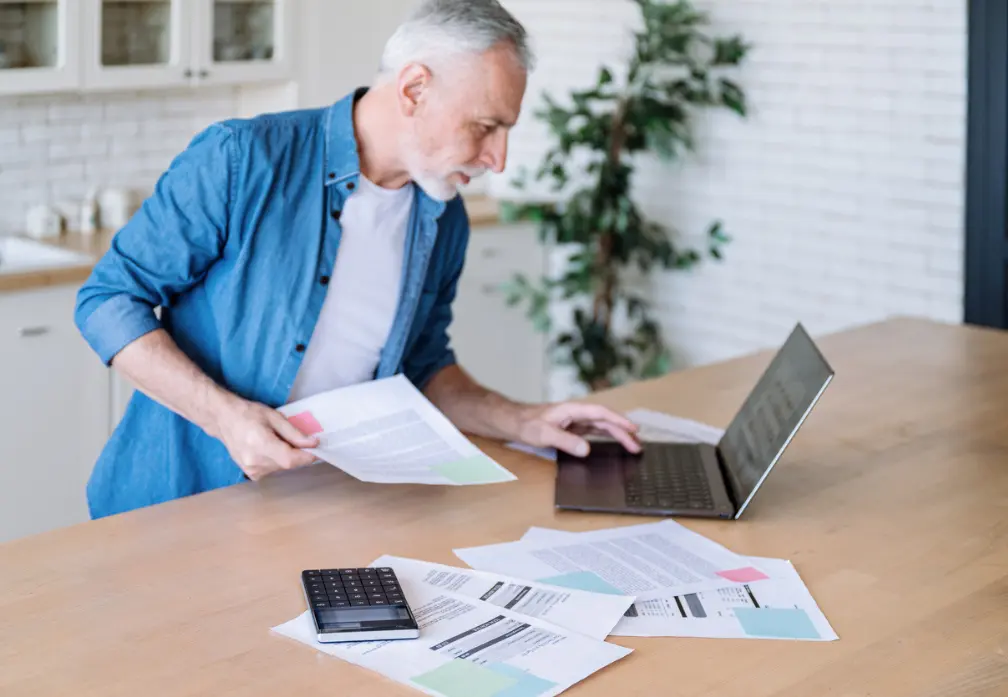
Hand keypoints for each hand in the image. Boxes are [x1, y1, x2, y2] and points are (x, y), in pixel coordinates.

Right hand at [214, 398, 319, 480]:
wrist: (223, 419)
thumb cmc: (248, 414)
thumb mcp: (274, 417)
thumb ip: (294, 432)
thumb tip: (313, 443)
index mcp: (261, 445)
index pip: (291, 459)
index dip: (308, 456)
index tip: (318, 449)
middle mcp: (255, 462)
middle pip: (288, 464)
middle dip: (298, 454)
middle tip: (300, 440)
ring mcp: (251, 470)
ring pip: (281, 468)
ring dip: (287, 457)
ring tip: (279, 441)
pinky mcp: (250, 473)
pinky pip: (272, 470)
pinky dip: (277, 461)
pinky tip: (271, 449)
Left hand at [515, 402, 640, 456]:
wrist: (514, 422)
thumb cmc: (527, 424)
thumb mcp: (544, 434)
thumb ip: (565, 441)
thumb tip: (586, 449)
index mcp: (572, 410)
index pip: (600, 413)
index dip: (618, 420)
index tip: (633, 429)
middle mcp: (577, 413)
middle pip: (605, 421)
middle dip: (623, 432)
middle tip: (638, 445)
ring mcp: (576, 421)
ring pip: (603, 426)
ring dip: (618, 434)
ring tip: (633, 445)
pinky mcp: (574, 428)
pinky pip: (595, 432)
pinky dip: (607, 437)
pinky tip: (616, 443)